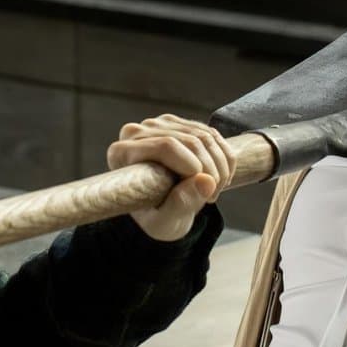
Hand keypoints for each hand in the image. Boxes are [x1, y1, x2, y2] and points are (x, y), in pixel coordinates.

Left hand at [108, 114, 235, 241]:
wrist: (161, 208)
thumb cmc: (156, 217)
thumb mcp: (165, 222)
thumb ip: (181, 205)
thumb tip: (207, 182)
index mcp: (121, 153)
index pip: (166, 146)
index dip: (192, 166)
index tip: (205, 192)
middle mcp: (137, 132)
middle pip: (188, 140)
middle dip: (210, 170)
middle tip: (212, 197)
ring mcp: (159, 124)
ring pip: (203, 136)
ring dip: (220, 166)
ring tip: (215, 190)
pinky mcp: (179, 123)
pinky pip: (211, 133)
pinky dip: (224, 157)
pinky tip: (221, 179)